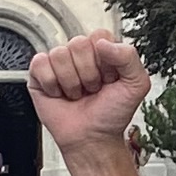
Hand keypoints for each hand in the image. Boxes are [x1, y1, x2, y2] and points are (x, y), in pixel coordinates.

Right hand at [28, 29, 151, 152]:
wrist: (92, 139)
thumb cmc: (112, 114)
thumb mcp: (136, 85)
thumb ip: (129, 57)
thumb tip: (103, 43)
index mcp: (103, 51)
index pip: (99, 36)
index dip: (105, 61)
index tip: (110, 79)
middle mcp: (80, 54)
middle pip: (78, 43)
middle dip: (88, 74)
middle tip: (92, 89)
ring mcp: (59, 63)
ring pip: (59, 54)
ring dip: (71, 82)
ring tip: (77, 93)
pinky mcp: (39, 74)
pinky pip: (40, 63)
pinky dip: (51, 84)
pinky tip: (60, 94)